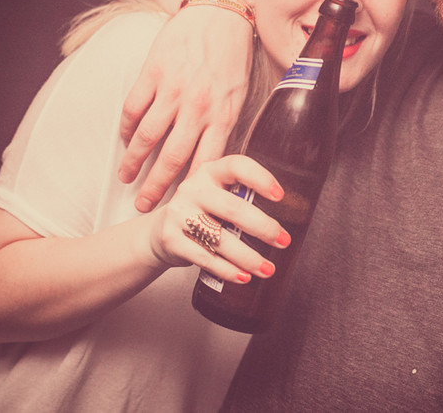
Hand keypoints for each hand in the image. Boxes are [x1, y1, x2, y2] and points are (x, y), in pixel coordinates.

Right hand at [119, 5, 253, 211]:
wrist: (218, 13)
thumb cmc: (232, 56)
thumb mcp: (240, 94)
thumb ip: (226, 125)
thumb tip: (217, 162)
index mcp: (223, 115)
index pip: (204, 163)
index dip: (189, 190)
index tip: (179, 209)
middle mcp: (198, 106)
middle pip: (171, 158)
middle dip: (155, 187)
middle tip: (142, 206)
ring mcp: (173, 89)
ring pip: (147, 136)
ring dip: (132, 161)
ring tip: (125, 177)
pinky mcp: (153, 73)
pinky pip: (133, 108)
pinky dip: (126, 128)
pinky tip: (124, 140)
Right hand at [150, 155, 289, 282]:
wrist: (158, 231)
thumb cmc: (200, 211)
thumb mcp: (217, 195)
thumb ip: (241, 198)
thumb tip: (283, 219)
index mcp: (210, 172)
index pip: (237, 167)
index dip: (260, 178)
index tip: (280, 196)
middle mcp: (193, 188)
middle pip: (233, 208)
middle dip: (263, 228)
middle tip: (283, 241)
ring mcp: (179, 213)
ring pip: (220, 239)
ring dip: (248, 257)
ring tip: (267, 268)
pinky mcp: (170, 238)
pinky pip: (205, 258)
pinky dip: (227, 270)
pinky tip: (243, 276)